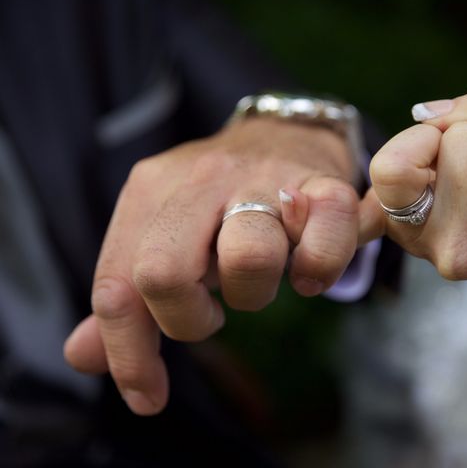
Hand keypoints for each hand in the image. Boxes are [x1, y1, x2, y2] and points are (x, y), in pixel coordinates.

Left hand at [64, 117, 359, 414]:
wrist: (284, 135)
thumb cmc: (220, 203)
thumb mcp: (162, 237)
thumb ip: (125, 296)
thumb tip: (80, 357)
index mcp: (149, 190)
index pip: (117, 285)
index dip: (127, 352)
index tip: (148, 395)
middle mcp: (201, 177)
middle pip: (163, 273)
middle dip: (188, 320)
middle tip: (212, 313)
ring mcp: (264, 178)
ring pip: (248, 257)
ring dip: (253, 293)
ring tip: (257, 281)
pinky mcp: (322, 186)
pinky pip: (322, 244)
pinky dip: (319, 270)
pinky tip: (309, 273)